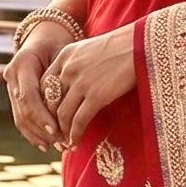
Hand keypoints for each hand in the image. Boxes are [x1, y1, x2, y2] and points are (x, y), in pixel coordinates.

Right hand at [4, 19, 78, 149]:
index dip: (41, 116)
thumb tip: (71, 102)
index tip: (57, 130)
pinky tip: (45, 144)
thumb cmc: (60, 43)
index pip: (28, 96)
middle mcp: (12, 75)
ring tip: (56, 147)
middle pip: (23, 110)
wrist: (45, 35)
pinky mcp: (14, 95)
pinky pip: (20, 118)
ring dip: (38, 135)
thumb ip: (61, 76)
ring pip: (20, 118)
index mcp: (22, 63)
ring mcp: (10, 86)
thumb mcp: (63, 53)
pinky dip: (32, 133)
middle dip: (42, 130)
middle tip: (61, 143)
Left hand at [37, 24, 136, 149]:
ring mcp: (81, 83)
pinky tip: (75, 142)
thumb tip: (75, 84)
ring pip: (62, 114)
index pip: (44, 85)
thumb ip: (78, 64)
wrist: (141, 44)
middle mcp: (68, 69)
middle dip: (50, 121)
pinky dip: (75, 134)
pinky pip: (79, 121)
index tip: (49, 116)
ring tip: (64, 143)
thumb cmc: (122, 46)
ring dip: (62, 132)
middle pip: (50, 102)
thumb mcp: (91, 49)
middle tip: (55, 134)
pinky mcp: (96, 96)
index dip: (44, 104)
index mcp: (64, 55)